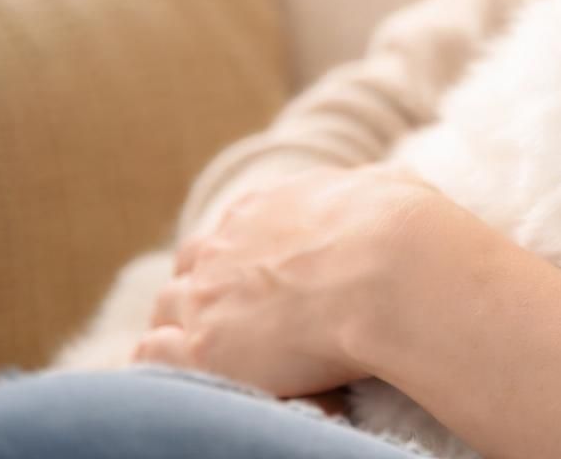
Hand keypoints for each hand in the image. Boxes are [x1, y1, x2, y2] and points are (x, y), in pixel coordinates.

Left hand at [134, 165, 444, 396]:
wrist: (396, 272)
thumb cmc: (405, 232)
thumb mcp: (392, 188)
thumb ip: (371, 188)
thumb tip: (381, 187)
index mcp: (267, 207)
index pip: (232, 231)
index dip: (240, 258)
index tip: (258, 280)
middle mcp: (227, 243)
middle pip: (191, 268)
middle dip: (204, 290)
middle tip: (231, 320)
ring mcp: (209, 294)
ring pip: (167, 309)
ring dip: (183, 327)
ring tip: (213, 355)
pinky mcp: (206, 347)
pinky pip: (155, 354)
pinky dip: (168, 362)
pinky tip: (197, 373)